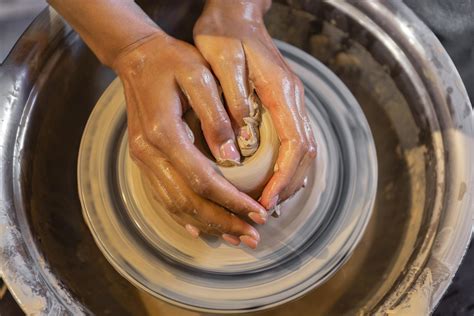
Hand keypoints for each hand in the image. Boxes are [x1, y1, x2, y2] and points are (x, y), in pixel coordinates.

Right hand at [114, 32, 266, 247]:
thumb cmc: (172, 62)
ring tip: (235, 236)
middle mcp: (149, 153)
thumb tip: (232, 156)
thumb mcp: (199, 76)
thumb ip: (216, 116)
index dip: (233, 201)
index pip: (203, 180)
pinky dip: (185, 216)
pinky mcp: (144, 161)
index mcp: (164, 133)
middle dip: (223, 222)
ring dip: (207, 224)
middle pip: (188, 201)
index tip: (258, 213)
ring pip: (175, 205)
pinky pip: (164, 197)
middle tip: (252, 237)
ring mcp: (143, 159)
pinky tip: (202, 227)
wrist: (136, 58)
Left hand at [194, 0, 316, 209]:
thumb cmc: (224, 33)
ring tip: (267, 203)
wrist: (235, 12)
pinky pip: (291, 142)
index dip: (283, 178)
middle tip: (265, 210)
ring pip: (302, 150)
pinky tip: (269, 180)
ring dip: (288, 179)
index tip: (265, 201)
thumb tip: (242, 144)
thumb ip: (233, 100)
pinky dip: (284, 166)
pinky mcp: (281, 104)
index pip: (294, 145)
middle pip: (304, 153)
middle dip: (288, 186)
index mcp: (281, 92)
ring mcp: (289, 102)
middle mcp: (292, 99)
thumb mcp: (221, 60)